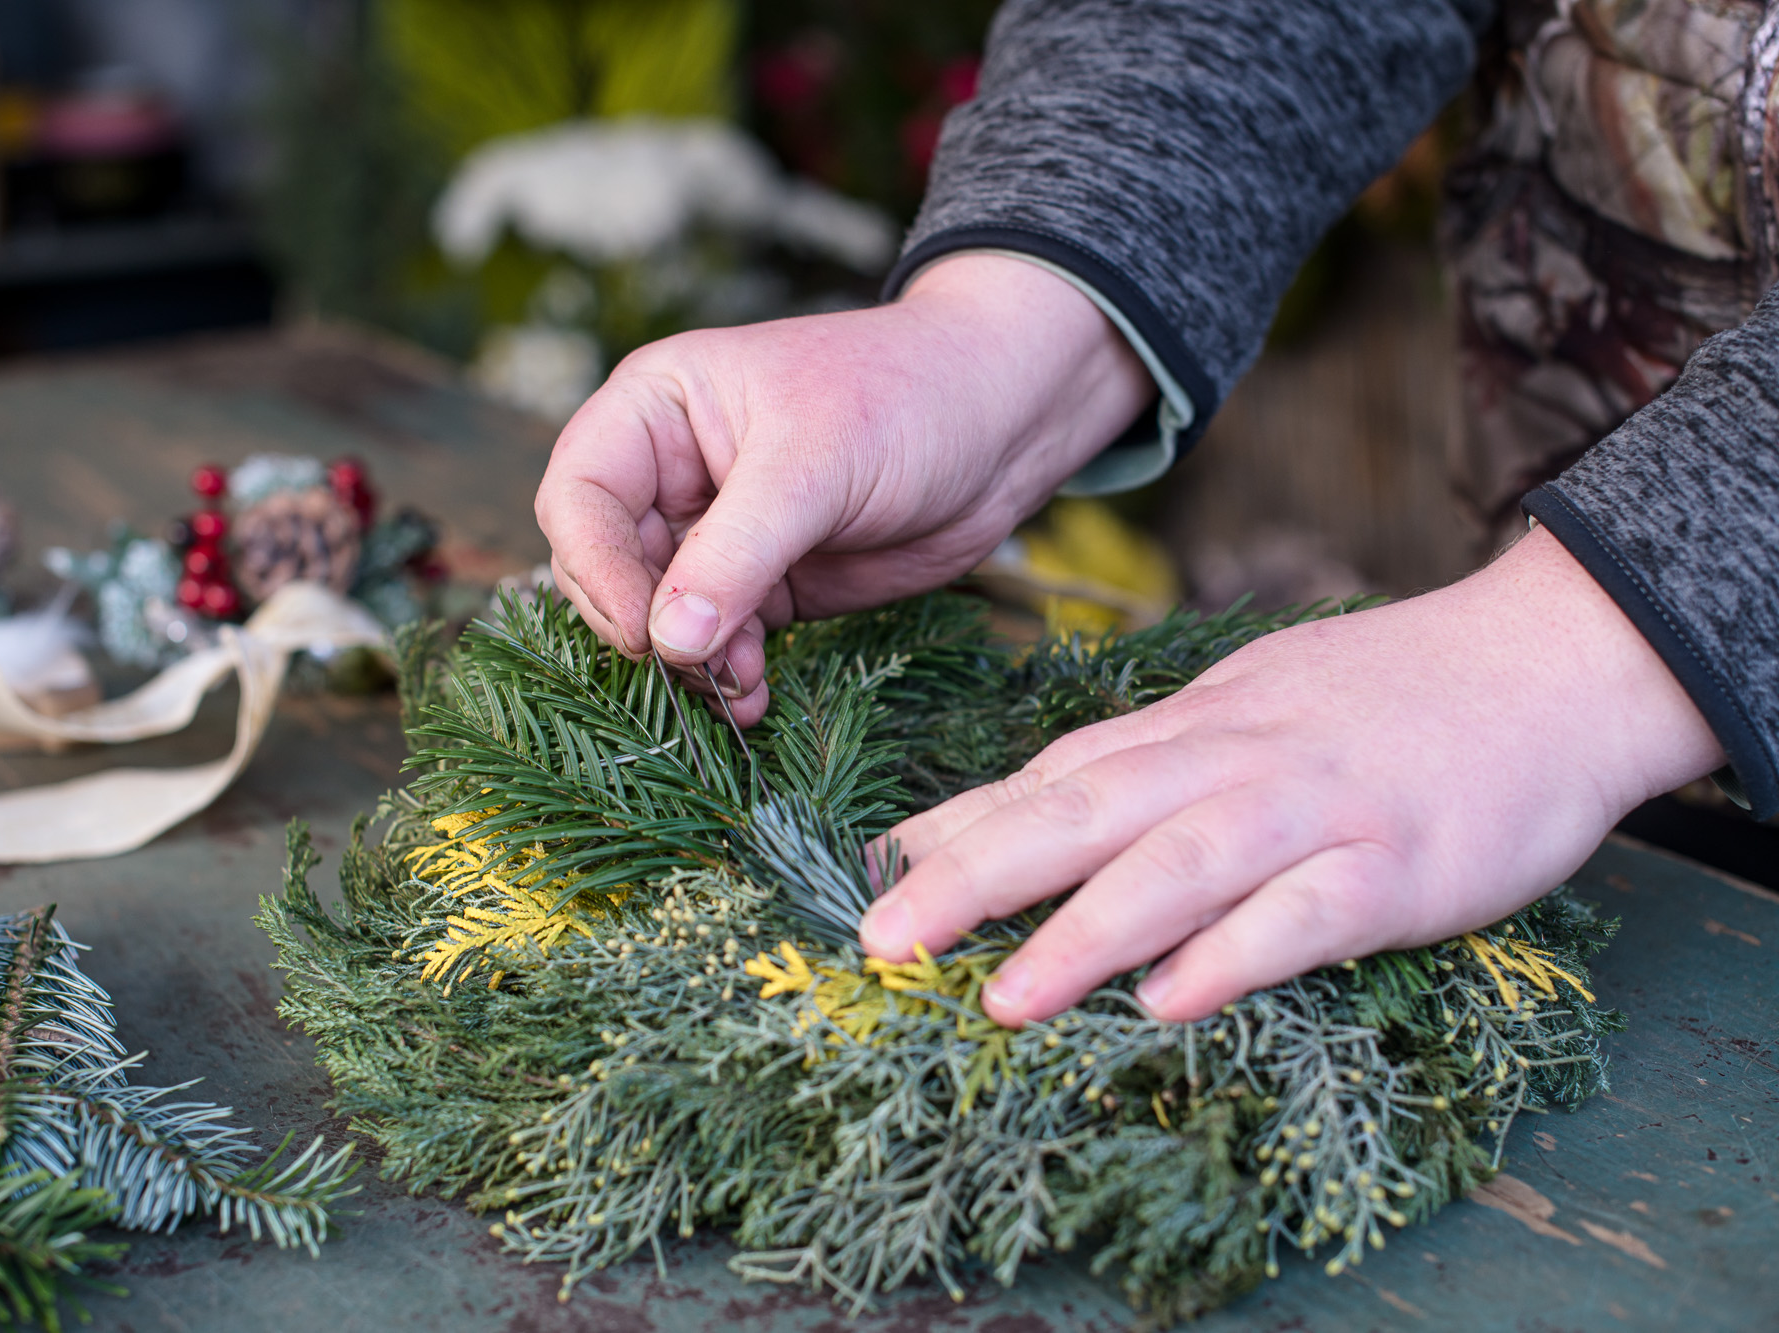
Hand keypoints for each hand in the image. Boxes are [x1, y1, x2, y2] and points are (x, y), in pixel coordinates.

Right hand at [535, 254, 1154, 721]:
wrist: (1007, 421)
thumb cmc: (907, 398)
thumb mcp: (814, 467)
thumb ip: (735, 555)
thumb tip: (666, 641)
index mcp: (657, 409)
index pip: (579, 494)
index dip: (595, 567)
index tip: (640, 632)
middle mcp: (670, 472)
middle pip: (606, 567)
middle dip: (644, 626)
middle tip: (696, 671)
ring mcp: (714, 534)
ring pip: (659, 616)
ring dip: (688, 664)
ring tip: (741, 693)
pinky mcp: (763, 586)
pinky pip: (716, 643)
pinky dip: (727, 676)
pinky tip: (756, 699)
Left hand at [858, 526, 1726, 1024]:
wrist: (1552, 659)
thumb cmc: (1384, 701)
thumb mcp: (1248, 709)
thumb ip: (1149, 763)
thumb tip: (1033, 813)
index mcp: (1191, 729)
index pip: (1053, 776)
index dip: (956, 826)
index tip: (862, 873)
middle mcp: (1233, 760)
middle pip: (1085, 812)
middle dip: (973, 877)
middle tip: (878, 940)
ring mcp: (1315, 810)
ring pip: (1181, 864)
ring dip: (1086, 930)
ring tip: (1001, 997)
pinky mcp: (1398, 865)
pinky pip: (1306, 913)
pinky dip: (1237, 955)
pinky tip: (1171, 1004)